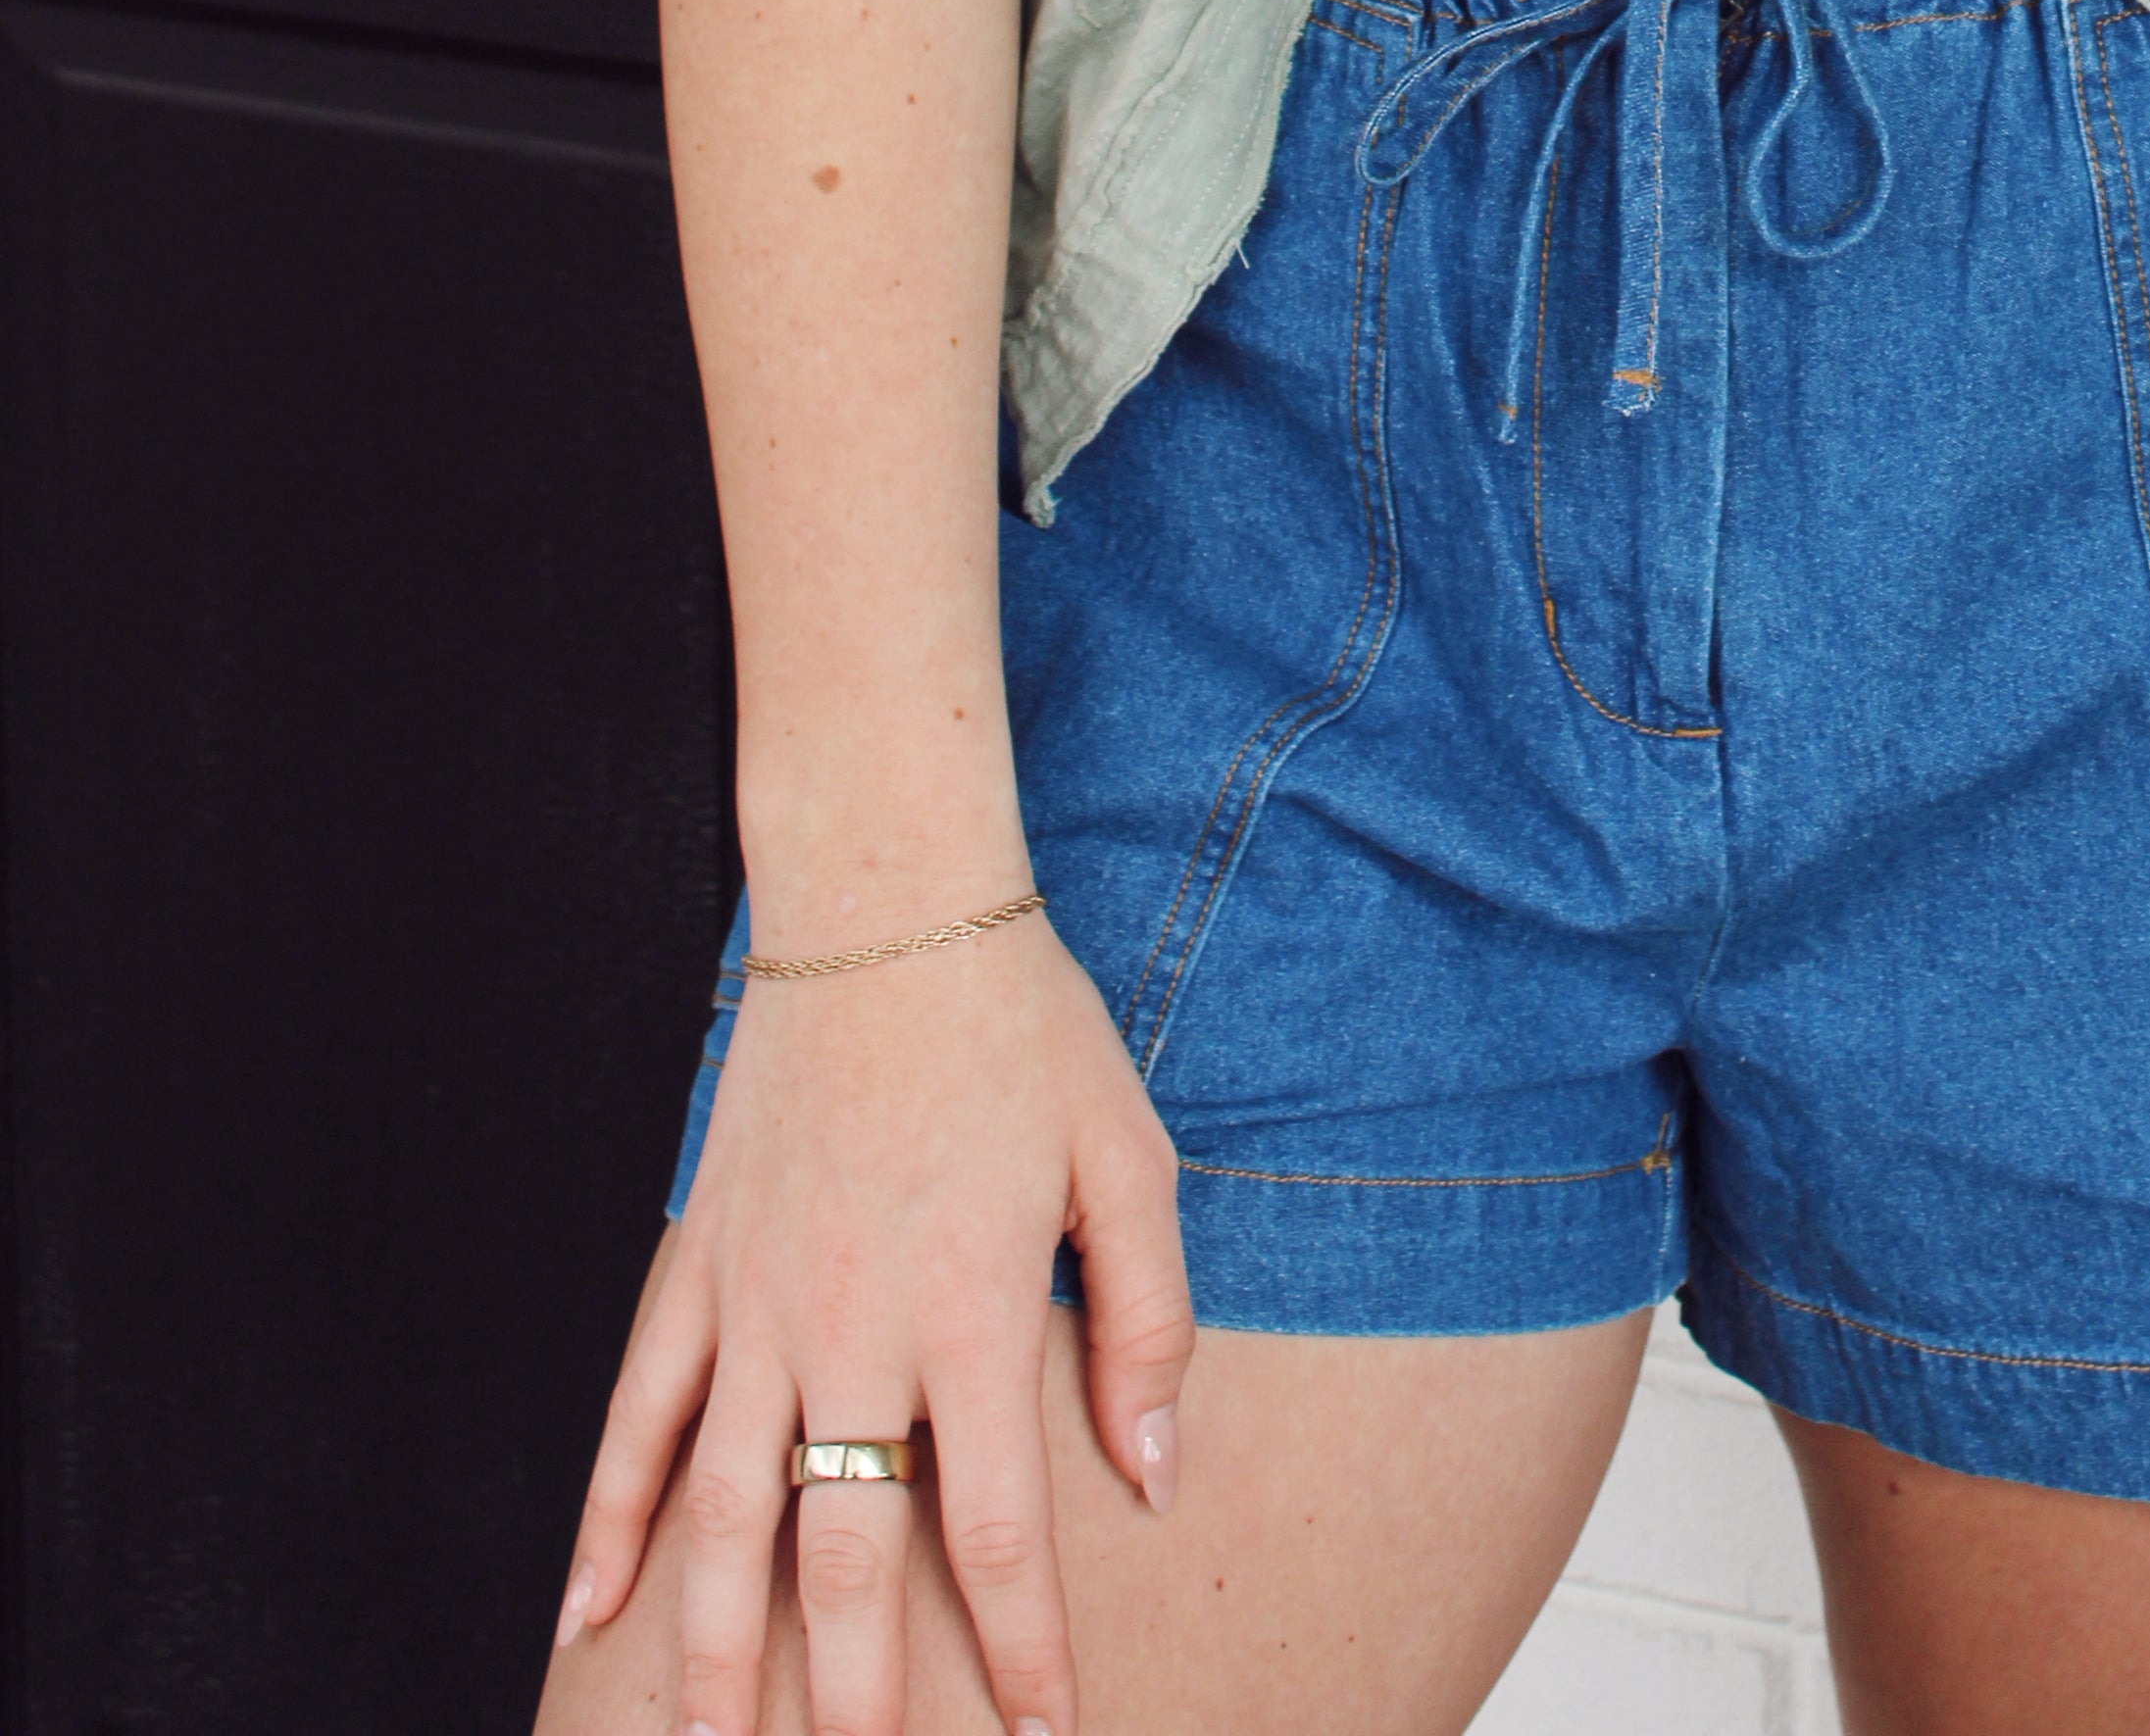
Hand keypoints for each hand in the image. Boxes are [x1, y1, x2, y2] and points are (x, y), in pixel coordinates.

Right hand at [551, 907, 1193, 1735]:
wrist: (888, 907)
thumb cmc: (1024, 1029)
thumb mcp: (1128, 1160)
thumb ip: (1146, 1323)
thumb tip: (1150, 1472)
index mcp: (976, 1312)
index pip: (998, 1530)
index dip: (1018, 1651)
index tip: (1039, 1733)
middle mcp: (857, 1330)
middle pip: (848, 1558)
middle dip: (857, 1698)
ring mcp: (760, 1307)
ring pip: (728, 1518)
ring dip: (720, 1652)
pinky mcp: (698, 1269)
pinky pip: (638, 1419)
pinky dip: (606, 1522)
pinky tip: (587, 1616)